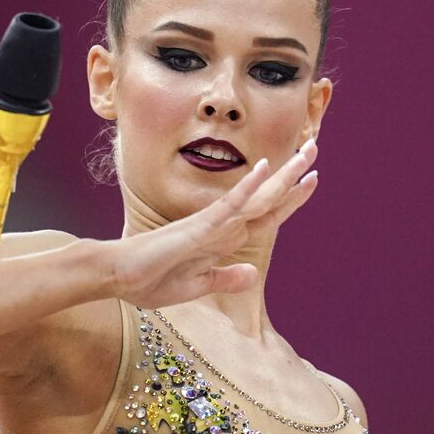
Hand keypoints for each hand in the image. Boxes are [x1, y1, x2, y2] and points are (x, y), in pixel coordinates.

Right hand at [104, 138, 319, 308]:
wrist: (118, 278)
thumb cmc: (151, 280)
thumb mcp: (197, 286)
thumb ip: (224, 278)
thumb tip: (251, 273)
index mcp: (222, 239)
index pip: (265, 216)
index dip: (290, 200)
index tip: (312, 180)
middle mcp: (221, 226)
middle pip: (267, 199)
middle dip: (293, 176)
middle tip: (315, 148)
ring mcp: (211, 224)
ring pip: (256, 197)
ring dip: (282, 176)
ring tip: (306, 153)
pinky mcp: (197, 227)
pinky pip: (228, 204)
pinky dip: (247, 186)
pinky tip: (264, 167)